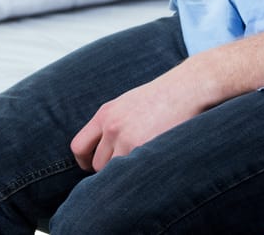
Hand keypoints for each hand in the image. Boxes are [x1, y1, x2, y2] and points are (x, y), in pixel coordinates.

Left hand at [69, 70, 208, 172]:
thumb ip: (110, 124)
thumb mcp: (125, 105)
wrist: (185, 90)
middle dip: (109, 170)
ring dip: (126, 173)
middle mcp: (111, 127)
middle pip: (97, 164)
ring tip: (141, 165)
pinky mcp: (144, 147)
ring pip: (115, 172)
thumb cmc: (159, 98)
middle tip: (126, 167)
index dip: (84, 161)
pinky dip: (139, 174)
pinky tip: (151, 166)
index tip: (92, 166)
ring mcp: (127, 138)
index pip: (78, 146)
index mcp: (104, 115)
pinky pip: (133, 172)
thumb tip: (101, 151)